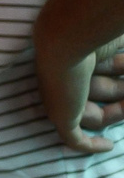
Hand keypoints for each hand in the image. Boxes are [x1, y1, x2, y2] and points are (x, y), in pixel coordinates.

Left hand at [39, 34, 120, 154]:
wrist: (66, 35)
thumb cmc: (95, 31)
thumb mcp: (116, 42)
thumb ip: (119, 47)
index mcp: (77, 56)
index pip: (103, 70)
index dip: (120, 70)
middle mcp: (66, 77)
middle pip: (102, 93)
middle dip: (122, 92)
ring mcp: (61, 98)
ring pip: (95, 116)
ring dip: (119, 112)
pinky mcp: (60, 116)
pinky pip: (75, 139)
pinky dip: (92, 145)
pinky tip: (109, 146)